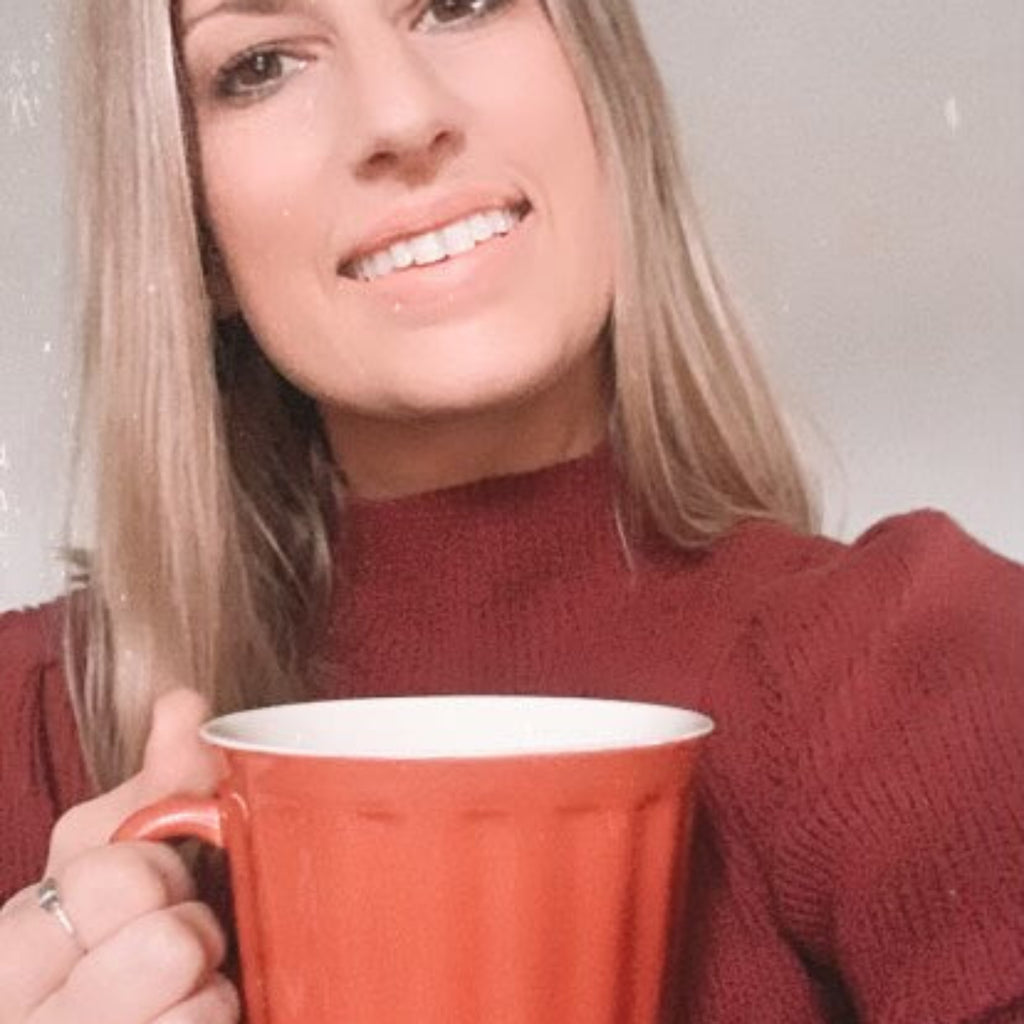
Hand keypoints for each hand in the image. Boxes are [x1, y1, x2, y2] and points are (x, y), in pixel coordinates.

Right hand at [0, 689, 238, 1022]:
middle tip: (172, 946)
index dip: (154, 872)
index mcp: (5, 958)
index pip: (111, 881)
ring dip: (210, 994)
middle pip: (165, 945)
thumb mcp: (97, 870)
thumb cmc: (94, 960)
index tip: (151, 889)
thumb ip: (145, 790)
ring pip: (200, 1008)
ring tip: (178, 1001)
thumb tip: (182, 705)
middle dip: (189, 930)